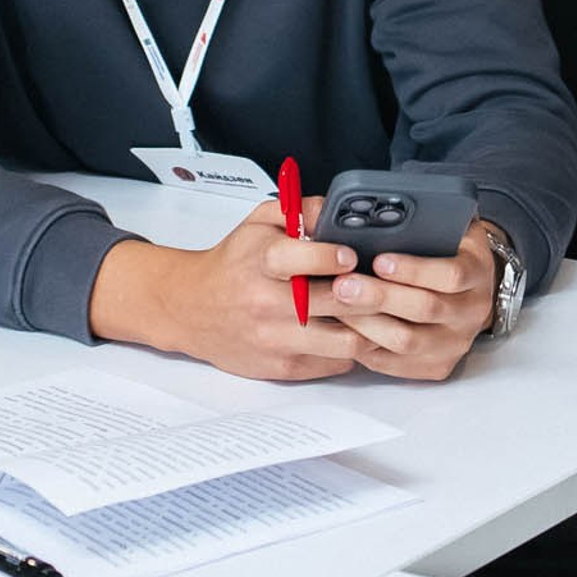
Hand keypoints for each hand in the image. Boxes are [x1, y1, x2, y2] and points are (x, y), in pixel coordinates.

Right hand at [89, 202, 362, 381]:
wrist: (191, 309)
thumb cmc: (231, 264)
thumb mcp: (257, 223)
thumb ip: (298, 208)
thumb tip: (334, 208)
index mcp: (261, 262)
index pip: (301, 260)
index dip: (332, 257)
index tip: (352, 255)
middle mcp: (267, 303)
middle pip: (332, 303)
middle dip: (366, 293)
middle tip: (384, 284)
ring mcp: (275, 340)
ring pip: (341, 341)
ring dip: (367, 327)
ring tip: (376, 312)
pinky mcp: (281, 368)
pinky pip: (332, 363)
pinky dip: (350, 349)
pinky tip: (354, 332)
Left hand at [313, 221, 498, 380]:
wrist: (470, 288)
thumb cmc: (448, 250)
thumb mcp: (448, 223)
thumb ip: (422, 216)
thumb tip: (371, 214)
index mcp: (478, 271)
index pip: (451, 275)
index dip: (414, 269)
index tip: (378, 260)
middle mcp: (473, 312)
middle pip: (425, 309)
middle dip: (379, 297)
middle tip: (342, 285)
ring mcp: (456, 343)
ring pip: (408, 341)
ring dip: (367, 324)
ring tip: (337, 306)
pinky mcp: (438, 366)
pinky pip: (398, 365)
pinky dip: (368, 348)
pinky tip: (346, 330)